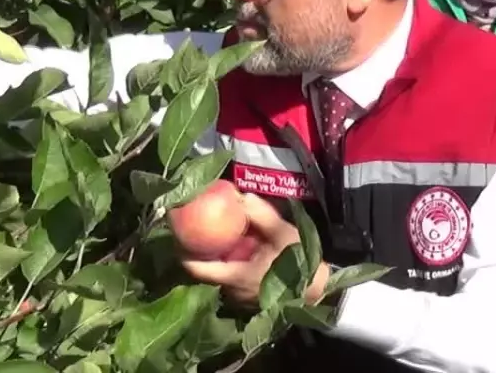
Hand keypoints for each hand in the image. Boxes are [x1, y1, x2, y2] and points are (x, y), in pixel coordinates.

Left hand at [180, 193, 329, 306]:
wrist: (318, 291)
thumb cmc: (300, 263)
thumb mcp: (283, 234)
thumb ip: (262, 215)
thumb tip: (242, 195)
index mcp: (235, 276)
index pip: (197, 268)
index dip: (183, 252)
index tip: (177, 234)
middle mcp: (232, 291)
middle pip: (205, 272)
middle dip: (199, 252)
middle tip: (194, 229)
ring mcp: (240, 298)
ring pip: (218, 277)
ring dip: (214, 260)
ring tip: (212, 238)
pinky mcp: (249, 299)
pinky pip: (230, 281)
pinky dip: (227, 266)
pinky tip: (233, 251)